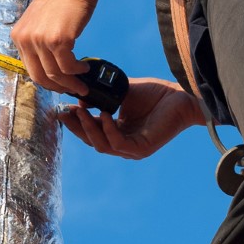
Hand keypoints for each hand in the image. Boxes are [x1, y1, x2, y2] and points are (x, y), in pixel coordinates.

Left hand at [11, 0, 95, 94]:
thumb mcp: (40, 22)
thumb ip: (40, 40)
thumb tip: (52, 64)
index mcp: (18, 36)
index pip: (29, 68)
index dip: (45, 80)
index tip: (58, 84)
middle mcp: (26, 39)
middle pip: (39, 76)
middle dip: (57, 87)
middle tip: (71, 90)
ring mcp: (41, 40)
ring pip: (55, 74)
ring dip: (71, 83)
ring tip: (83, 84)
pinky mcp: (58, 40)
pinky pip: (68, 66)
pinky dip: (78, 71)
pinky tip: (84, 67)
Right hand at [61, 77, 202, 159]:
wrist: (182, 96)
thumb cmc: (156, 94)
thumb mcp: (123, 94)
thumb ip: (103, 96)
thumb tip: (79, 96)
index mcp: (118, 131)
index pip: (92, 131)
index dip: (76, 121)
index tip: (62, 108)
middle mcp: (124, 143)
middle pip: (92, 140)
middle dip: (76, 127)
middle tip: (63, 113)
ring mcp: (133, 149)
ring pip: (102, 145)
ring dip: (88, 129)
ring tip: (80, 111)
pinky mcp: (142, 148)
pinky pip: (119, 143)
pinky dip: (108, 130)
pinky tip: (103, 115)